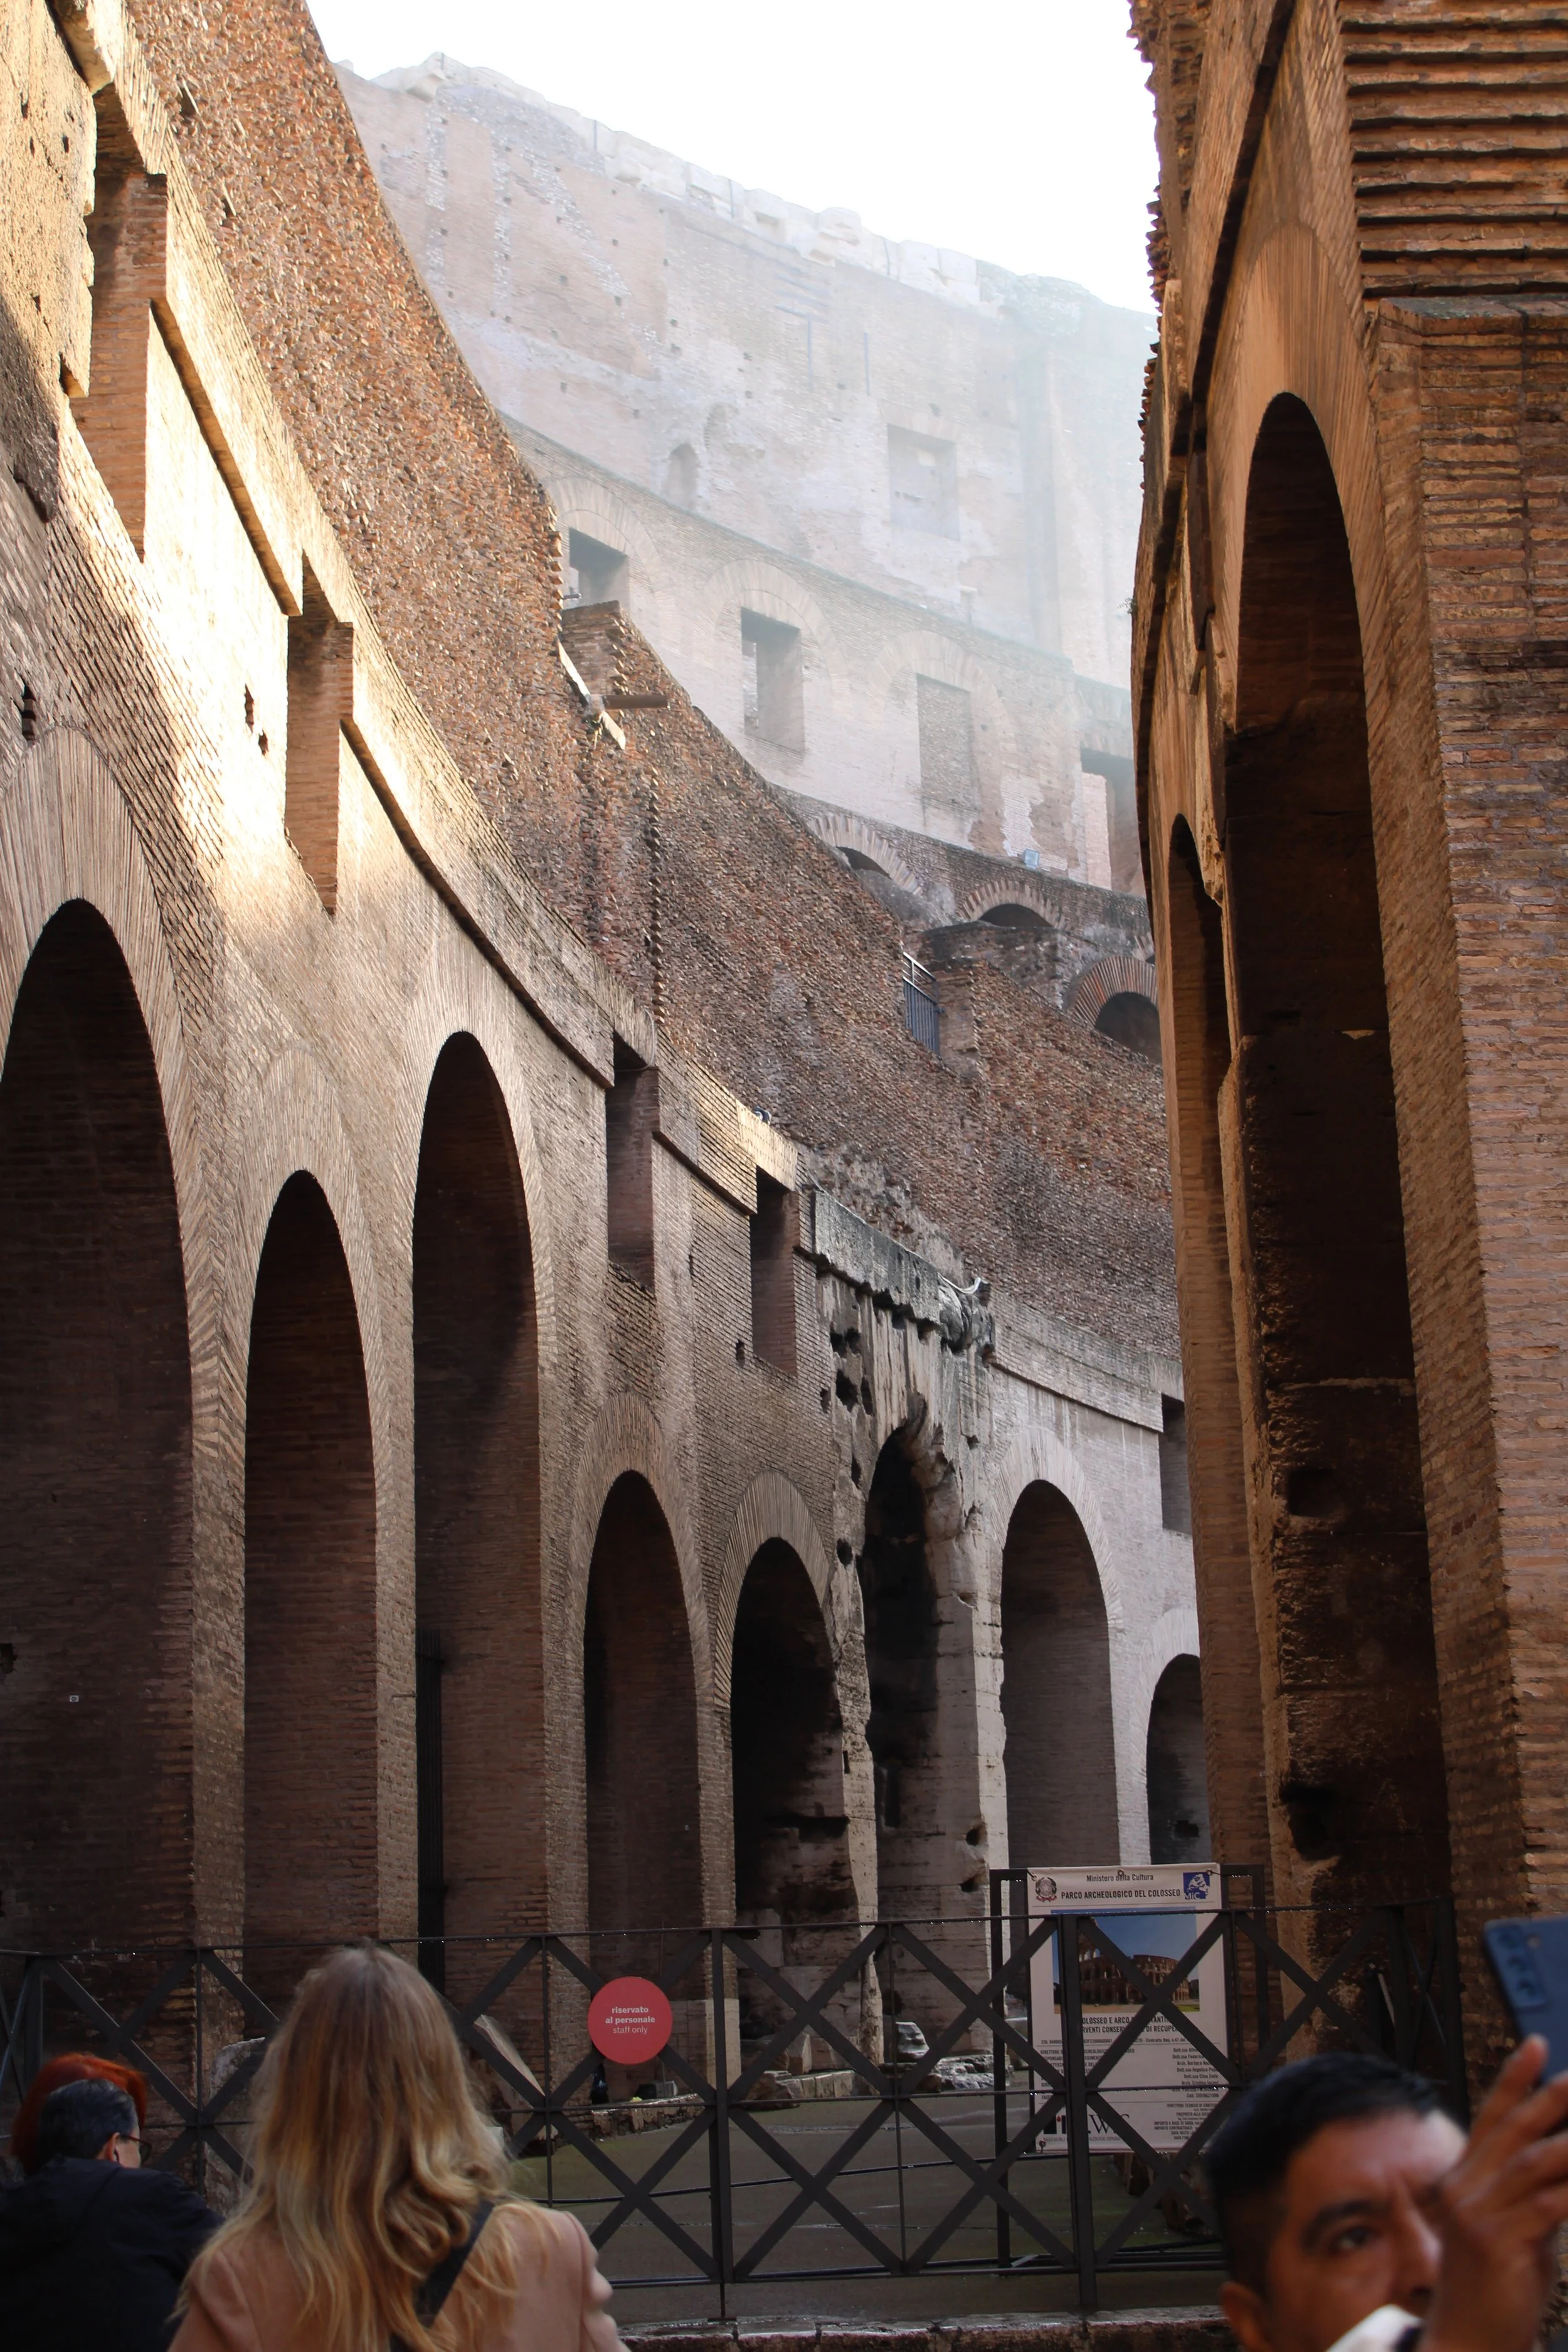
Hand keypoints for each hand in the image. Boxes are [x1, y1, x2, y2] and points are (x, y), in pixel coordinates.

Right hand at [1424, 2036, 1567, 2351]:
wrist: (1468, 2344)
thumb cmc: (1494, 2293)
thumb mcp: (1514, 2233)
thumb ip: (1534, 2196)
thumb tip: (1564, 2161)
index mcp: (1464, 2182)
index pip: (1489, 2117)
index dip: (1513, 2080)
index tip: (1536, 2046)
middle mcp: (1464, 2190)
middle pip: (1511, 2130)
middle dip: (1548, 2098)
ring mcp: (1476, 2215)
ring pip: (1532, 2162)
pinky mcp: (1495, 2243)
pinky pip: (1545, 2206)